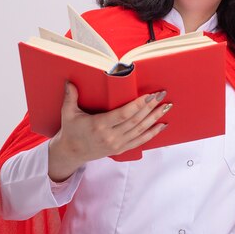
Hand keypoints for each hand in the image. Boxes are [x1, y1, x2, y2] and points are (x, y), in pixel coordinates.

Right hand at [48, 82, 170, 180]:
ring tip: (166, 106)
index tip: (149, 95)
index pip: (123, 114)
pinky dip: (153, 133)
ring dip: (155, 118)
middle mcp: (110, 136)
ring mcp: (117, 144)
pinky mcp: (121, 149)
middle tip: (162, 94)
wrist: (71, 153)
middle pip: (136, 121)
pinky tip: (162, 125)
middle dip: (151, 107)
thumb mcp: (68, 113)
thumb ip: (71, 97)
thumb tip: (70, 81)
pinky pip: (140, 140)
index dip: (138, 105)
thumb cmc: (71, 130)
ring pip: (140, 130)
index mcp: (99, 126)